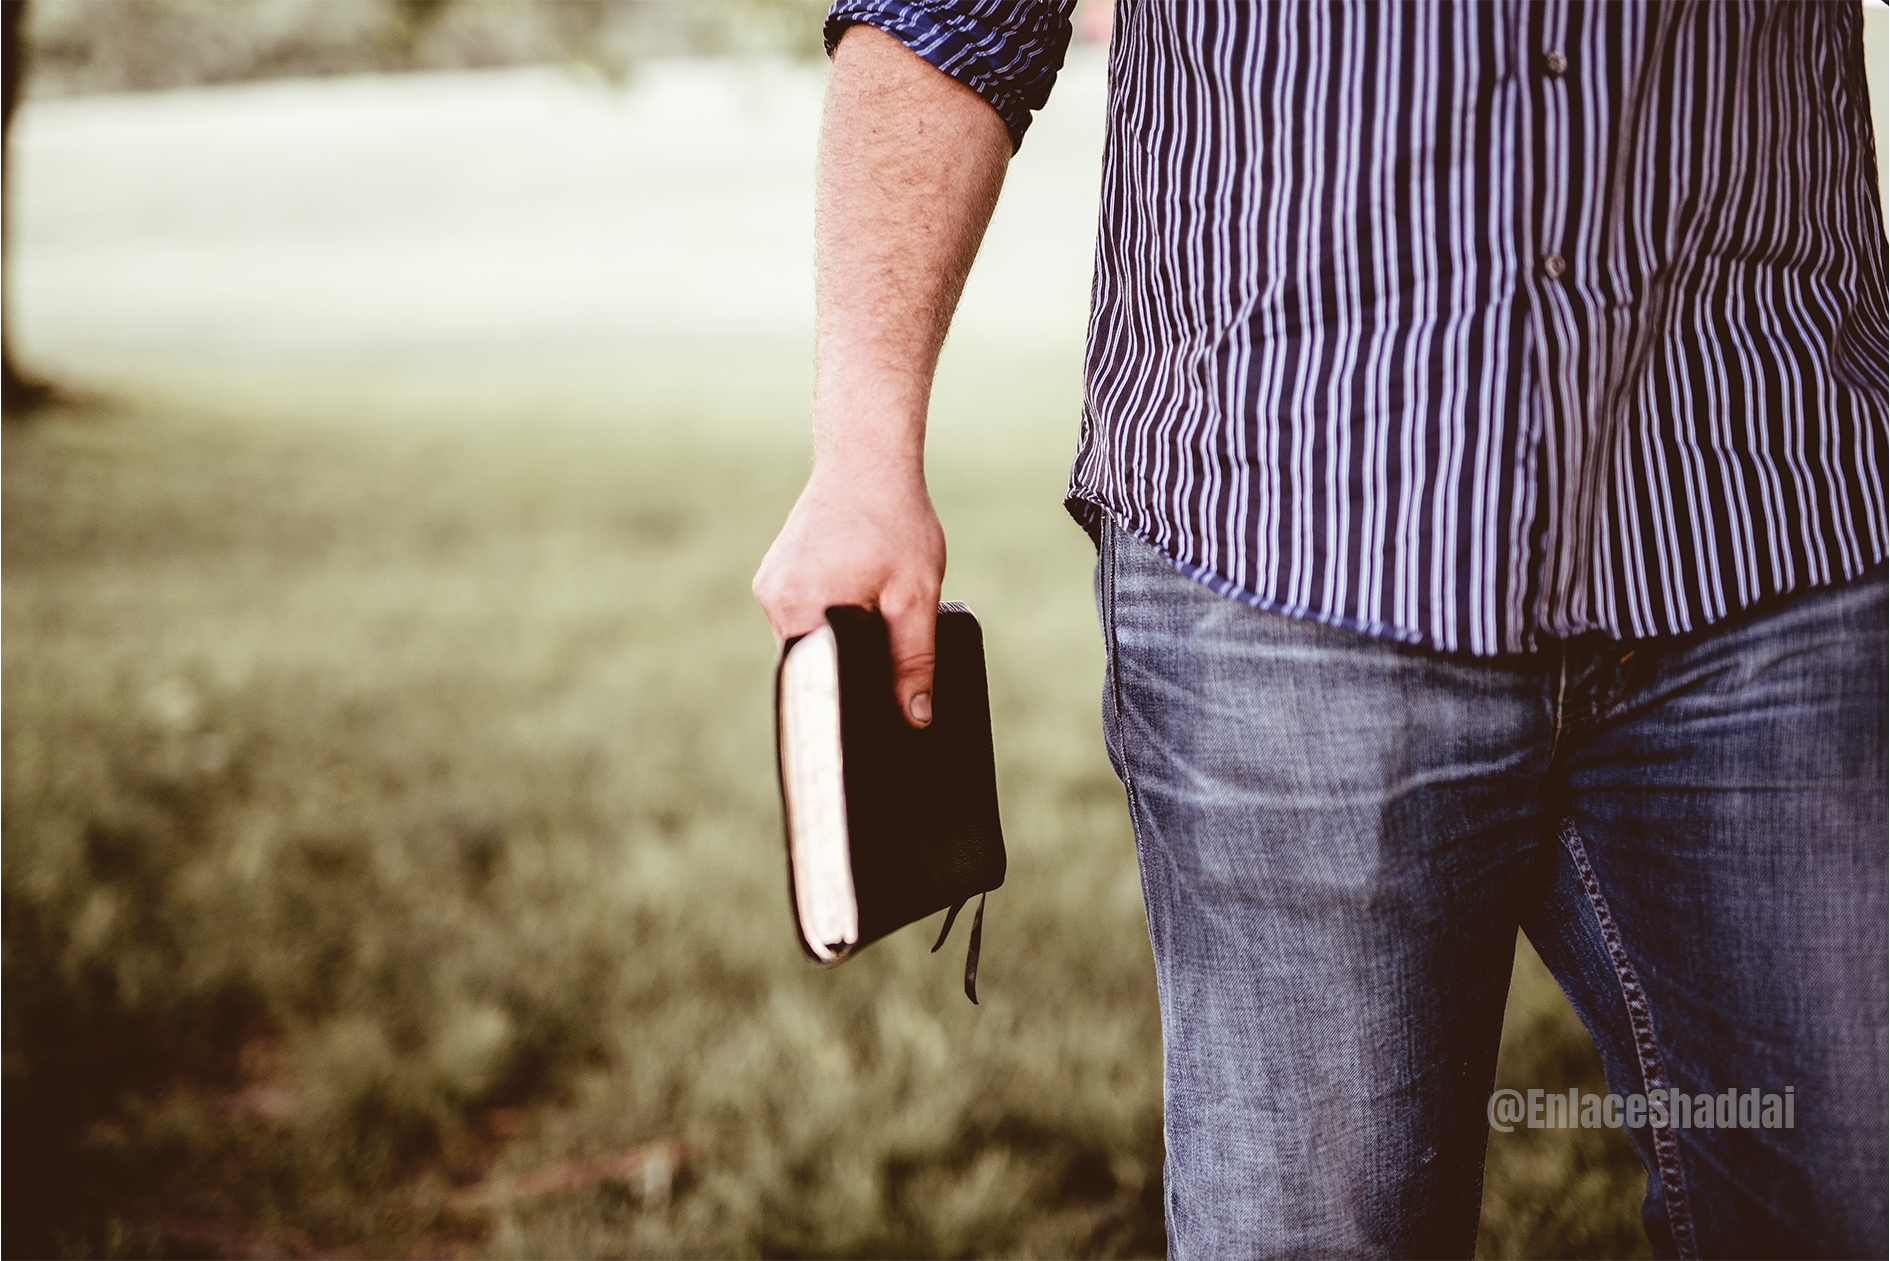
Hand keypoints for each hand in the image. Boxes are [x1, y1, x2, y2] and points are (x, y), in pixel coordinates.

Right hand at [753, 462, 945, 727]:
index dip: (852, 701)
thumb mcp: (915, 596)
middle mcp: (774, 600)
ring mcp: (770, 585)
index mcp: (800, 611)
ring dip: (840, 637)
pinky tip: (858, 593)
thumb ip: (914, 660)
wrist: (867, 460)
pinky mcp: (775, 573)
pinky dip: (829, 614)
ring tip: (875, 608)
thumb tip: (915, 718)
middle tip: (889, 647)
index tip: (881, 707)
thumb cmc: (894, 521)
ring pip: (807, 639)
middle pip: (813, 664)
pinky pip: (802, 614)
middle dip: (850, 665)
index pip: (820, 684)